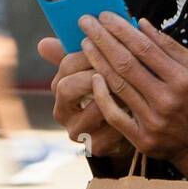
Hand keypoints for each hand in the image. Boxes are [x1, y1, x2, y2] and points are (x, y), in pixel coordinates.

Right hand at [40, 38, 133, 158]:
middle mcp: (62, 111)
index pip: (65, 65)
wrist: (128, 128)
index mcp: (59, 86)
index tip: (112, 41)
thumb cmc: (113, 90)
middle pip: (67, 86)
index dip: (90, 51)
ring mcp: (77, 131)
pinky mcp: (95, 147)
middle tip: (122, 63)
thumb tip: (46, 42)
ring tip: (137, 83)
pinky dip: (127, 115)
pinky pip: (111, 129)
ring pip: (94, 108)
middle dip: (96, 72)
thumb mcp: (100, 67)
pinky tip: (141, 104)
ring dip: (117, 94)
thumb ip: (89, 48)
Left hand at [75, 11, 187, 177]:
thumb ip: (168, 45)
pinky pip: (114, 114)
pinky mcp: (142, 139)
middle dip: (102, 39)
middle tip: (86, 22)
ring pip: (118, 85)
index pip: (144, 48)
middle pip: (126, 63)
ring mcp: (153, 121)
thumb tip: (140, 23)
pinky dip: (102, 95)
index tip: (105, 16)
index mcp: (182, 79)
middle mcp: (167, 100)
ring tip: (85, 43)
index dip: (121, 30)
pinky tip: (93, 77)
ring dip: (97, 61)